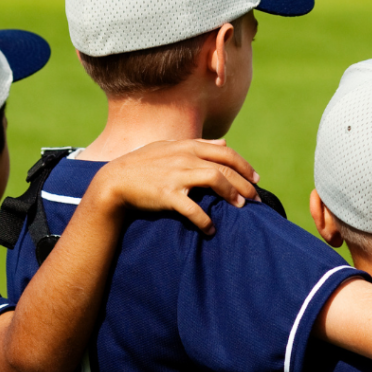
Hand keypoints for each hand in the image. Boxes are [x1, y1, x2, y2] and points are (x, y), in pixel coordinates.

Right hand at [91, 139, 259, 234]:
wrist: (114, 181)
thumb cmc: (143, 165)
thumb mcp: (169, 147)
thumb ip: (197, 144)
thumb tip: (224, 142)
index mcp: (187, 146)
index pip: (225, 153)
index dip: (244, 165)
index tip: (256, 178)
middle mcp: (185, 157)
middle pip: (225, 167)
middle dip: (245, 183)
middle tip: (257, 199)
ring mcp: (176, 175)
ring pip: (215, 180)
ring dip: (232, 195)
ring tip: (241, 208)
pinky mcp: (167, 194)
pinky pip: (192, 208)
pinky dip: (204, 220)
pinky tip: (210, 229)